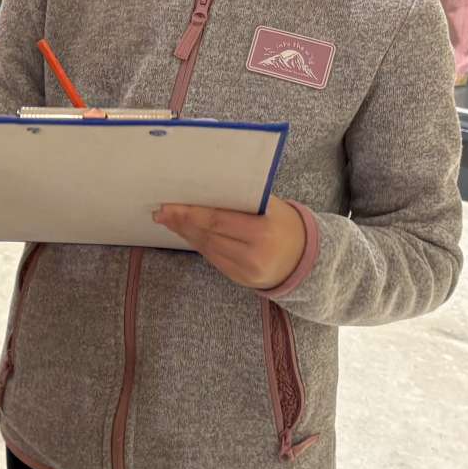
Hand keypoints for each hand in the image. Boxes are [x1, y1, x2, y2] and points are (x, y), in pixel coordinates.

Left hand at [153, 197, 307, 290]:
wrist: (305, 256)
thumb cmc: (283, 222)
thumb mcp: (269, 205)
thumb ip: (240, 198)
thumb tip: (201, 188)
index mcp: (263, 232)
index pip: (218, 221)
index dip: (190, 214)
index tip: (169, 205)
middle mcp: (254, 255)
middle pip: (209, 236)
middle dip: (182, 223)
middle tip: (161, 211)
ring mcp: (247, 272)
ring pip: (207, 249)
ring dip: (186, 233)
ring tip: (169, 220)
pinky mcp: (241, 280)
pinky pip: (213, 259)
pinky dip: (198, 244)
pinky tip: (186, 233)